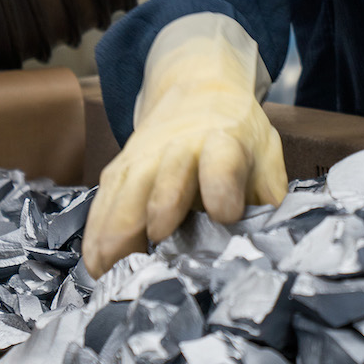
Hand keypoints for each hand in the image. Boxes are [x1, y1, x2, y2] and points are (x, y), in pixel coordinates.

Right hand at [83, 20, 286, 277]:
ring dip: (116, 232)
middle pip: (165, 177)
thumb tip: (268, 240)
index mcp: (225, 141)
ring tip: (111, 272)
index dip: (222, 185)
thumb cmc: (237, 135)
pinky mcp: (119, 169)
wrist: (198, 91)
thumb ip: (267, 197)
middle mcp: (179, 146)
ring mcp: (144, 157)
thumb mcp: (266, 156)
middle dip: (159, 208)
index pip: (223, 161)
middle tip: (153, 250)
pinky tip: (95, 266)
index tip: (225, 213)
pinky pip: (103, 202)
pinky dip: (96, 234)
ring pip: (126, 193)